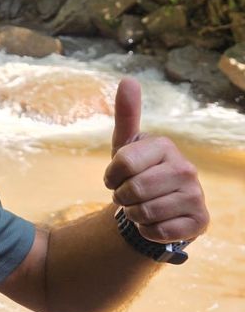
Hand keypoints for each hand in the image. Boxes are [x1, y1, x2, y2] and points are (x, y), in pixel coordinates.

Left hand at [104, 77, 208, 242]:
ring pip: (144, 212)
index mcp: (164, 146)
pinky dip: (146, 231)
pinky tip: (154, 223)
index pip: (123, 162)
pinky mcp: (200, 221)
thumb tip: (128, 79)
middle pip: (133, 189)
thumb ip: (126, 114)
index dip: (110, 175)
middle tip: (127, 195)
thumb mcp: (125, 144)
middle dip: (121, 197)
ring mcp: (196, 195)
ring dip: (133, 214)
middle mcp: (186, 168)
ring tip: (140, 207)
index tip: (114, 177)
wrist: (153, 206)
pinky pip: (157, 231)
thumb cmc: (135, 172)